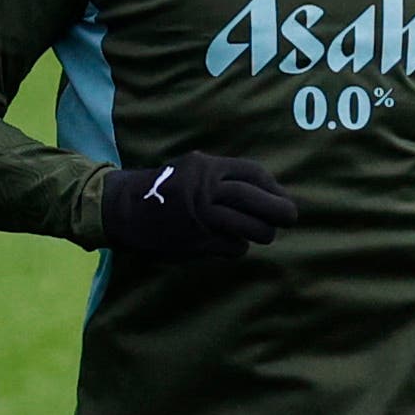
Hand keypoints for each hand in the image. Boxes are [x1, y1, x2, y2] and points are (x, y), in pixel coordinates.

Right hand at [99, 151, 298, 257]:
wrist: (125, 208)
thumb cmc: (164, 188)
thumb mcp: (192, 168)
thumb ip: (223, 175)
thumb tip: (265, 191)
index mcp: (207, 168)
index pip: (254, 174)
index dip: (273, 187)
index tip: (280, 196)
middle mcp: (207, 190)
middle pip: (257, 201)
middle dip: (280, 211)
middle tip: (290, 218)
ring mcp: (203, 218)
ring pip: (251, 227)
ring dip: (263, 232)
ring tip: (264, 233)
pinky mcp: (198, 242)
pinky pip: (233, 246)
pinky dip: (238, 246)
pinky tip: (233, 243)